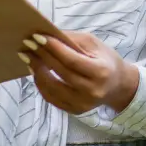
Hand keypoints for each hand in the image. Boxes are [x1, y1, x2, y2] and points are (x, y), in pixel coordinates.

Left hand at [21, 32, 139, 114]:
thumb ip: (72, 40)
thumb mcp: (94, 44)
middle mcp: (92, 91)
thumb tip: (47, 34)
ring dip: (37, 72)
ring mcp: (83, 104)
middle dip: (42, 57)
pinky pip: (52, 98)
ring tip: (29, 58)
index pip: (72, 60)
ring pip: (52, 88)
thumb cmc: (105, 60)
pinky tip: (36, 72)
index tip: (37, 37)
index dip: (53, 48)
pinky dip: (41, 85)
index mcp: (100, 72)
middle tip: (28, 45)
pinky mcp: (74, 110)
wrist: (117, 85)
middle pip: (61, 73)